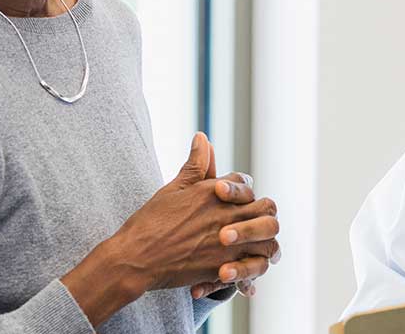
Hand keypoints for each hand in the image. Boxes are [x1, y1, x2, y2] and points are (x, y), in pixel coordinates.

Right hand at [61, 133, 278, 323]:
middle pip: (266, 207)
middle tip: (256, 219)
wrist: (135, 259)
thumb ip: (194, 165)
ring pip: (268, 239)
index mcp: (214, 192)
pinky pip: (254, 266)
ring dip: (266, 240)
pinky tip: (246, 265)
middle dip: (264, 211)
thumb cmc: (150, 222)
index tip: (237, 198)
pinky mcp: (224, 266)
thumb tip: (202, 137)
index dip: (242, 189)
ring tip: (258, 244)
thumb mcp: (173, 188)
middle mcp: (226, 215)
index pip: (245, 181)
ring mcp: (228, 242)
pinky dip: (254, 266)